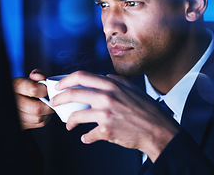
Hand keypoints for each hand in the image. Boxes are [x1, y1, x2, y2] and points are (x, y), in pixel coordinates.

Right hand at [13, 69, 53, 129]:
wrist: (16, 100)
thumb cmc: (25, 88)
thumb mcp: (29, 79)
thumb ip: (37, 75)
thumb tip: (41, 77)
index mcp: (15, 87)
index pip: (33, 90)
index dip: (44, 89)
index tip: (45, 88)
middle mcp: (14, 102)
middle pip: (37, 108)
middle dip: (48, 104)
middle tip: (51, 99)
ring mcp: (17, 115)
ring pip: (39, 118)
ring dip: (47, 112)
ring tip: (46, 105)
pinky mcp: (22, 125)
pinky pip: (39, 123)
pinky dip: (45, 118)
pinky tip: (43, 112)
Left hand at [51, 71, 179, 161]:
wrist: (158, 130)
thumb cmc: (148, 111)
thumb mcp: (134, 89)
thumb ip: (118, 81)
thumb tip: (106, 76)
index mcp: (113, 85)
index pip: (82, 76)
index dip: (66, 80)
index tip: (60, 85)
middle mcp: (107, 97)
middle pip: (73, 94)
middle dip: (59, 99)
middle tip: (55, 103)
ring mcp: (105, 114)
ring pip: (76, 116)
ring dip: (70, 121)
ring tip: (70, 124)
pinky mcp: (106, 131)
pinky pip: (89, 135)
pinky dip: (86, 137)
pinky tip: (87, 137)